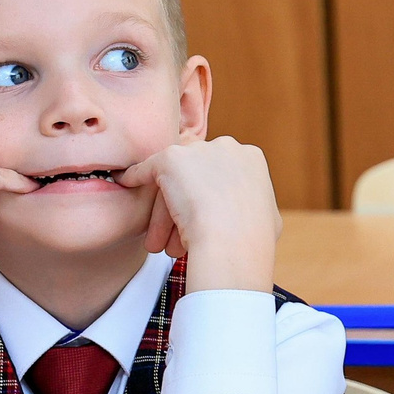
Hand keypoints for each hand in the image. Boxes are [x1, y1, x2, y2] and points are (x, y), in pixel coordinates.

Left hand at [115, 137, 280, 292]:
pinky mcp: (170, 159)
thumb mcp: (267, 217)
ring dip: (165, 213)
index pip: (222, 175)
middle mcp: (226, 146)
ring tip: (161, 246)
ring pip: (174, 180)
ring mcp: (197, 151)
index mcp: (251, 158)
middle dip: (188, 208)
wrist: (232, 238)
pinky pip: (147, 169)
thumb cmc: (252, 238)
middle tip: (181, 239)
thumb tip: (257, 214)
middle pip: (197, 176)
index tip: (206, 224)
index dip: (212, 201)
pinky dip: (135, 177)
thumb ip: (255, 205)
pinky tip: (127, 185)